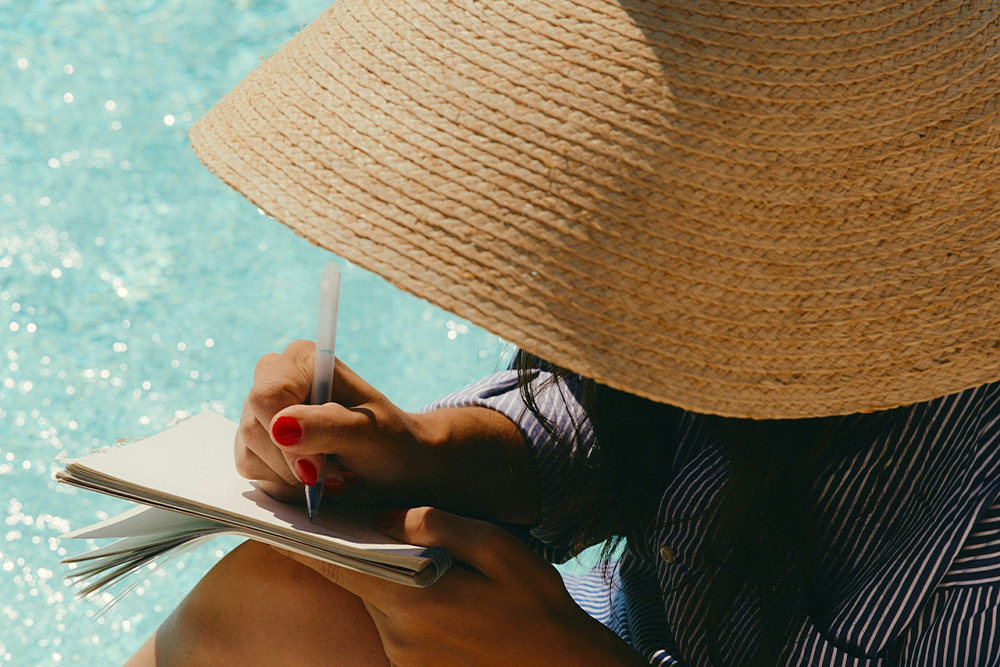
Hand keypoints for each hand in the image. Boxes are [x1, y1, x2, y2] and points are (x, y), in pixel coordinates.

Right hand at [235, 340, 539, 520]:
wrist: (395, 464)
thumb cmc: (388, 440)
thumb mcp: (369, 433)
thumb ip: (328, 426)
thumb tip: (280, 426)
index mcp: (304, 360)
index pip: (269, 394)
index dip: (287, 436)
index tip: (317, 467)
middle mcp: (276, 378)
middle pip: (253, 425)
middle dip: (291, 461)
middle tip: (334, 475)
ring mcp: (262, 411)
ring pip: (248, 450)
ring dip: (290, 475)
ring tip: (329, 474)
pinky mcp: (256, 442)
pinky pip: (249, 468)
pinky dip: (282, 483)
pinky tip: (310, 479)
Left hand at [275, 507, 646, 666]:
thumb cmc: (537, 606)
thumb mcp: (498, 548)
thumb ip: (436, 525)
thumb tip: (380, 515)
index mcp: (410, 597)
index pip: (336, 562)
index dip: (300, 538)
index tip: (270, 517)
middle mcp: (396, 632)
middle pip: (351, 581)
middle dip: (338, 550)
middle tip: (323, 517)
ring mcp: (403, 657)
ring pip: (374, 603)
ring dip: (374, 577)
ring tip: (385, 546)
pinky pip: (393, 626)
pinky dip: (396, 603)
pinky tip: (425, 592)